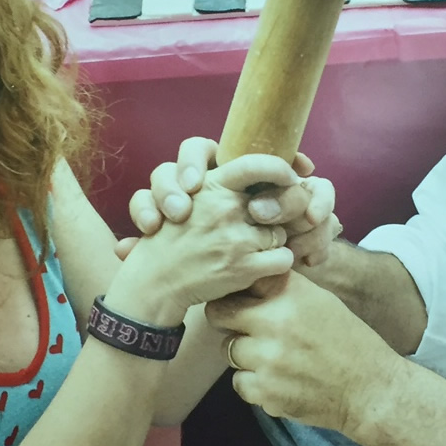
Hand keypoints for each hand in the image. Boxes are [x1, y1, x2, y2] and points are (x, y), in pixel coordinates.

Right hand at [118, 137, 342, 267]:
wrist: (156, 280)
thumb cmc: (174, 238)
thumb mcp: (190, 199)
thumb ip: (223, 188)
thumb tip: (269, 177)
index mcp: (212, 186)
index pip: (255, 165)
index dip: (280, 169)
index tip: (290, 177)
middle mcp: (225, 208)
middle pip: (276, 204)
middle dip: (273, 217)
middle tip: (257, 228)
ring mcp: (236, 237)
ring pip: (281, 234)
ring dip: (271, 243)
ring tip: (247, 251)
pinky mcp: (244, 267)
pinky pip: (284, 259)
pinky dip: (276, 265)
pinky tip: (256, 267)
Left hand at [206, 272, 400, 437]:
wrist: (370, 389)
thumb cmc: (348, 342)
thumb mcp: (320, 301)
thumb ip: (281, 289)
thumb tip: (246, 280)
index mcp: (289, 294)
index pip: (239, 282)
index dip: (236, 292)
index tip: (240, 300)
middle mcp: (274, 322)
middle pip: (220, 314)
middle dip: (228, 321)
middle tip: (245, 329)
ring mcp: (266, 360)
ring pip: (229, 350)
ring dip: (245, 355)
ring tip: (274, 359)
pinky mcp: (265, 392)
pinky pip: (239, 383)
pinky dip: (254, 383)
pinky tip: (278, 380)